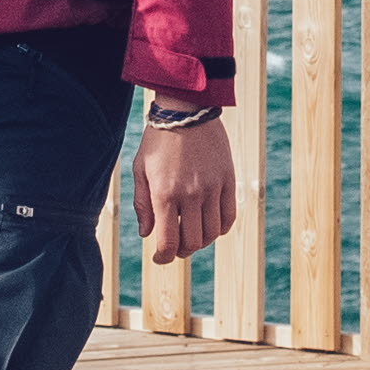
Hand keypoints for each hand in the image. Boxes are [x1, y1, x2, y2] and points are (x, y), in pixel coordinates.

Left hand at [134, 114, 236, 264]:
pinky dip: (219, 228)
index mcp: (165, 193)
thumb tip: (147, 234)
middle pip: (192, 242)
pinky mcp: (228, 180)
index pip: (168, 242)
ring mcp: (212, 188)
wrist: (186, 111)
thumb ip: (142, 205)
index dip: (163, 257)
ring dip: (201, 241)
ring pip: (212, 233)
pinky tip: (209, 225)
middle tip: (174, 246)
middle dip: (181, 251)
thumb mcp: (140, 170)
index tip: (159, 258)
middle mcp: (191, 194)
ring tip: (191, 234)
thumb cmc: (158, 141)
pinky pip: (228, 217)